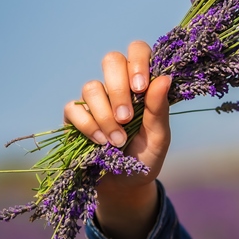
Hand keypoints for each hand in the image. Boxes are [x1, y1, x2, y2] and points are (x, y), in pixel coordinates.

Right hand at [63, 40, 171, 238]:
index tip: (140, 88)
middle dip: (118, 88)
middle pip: (111, 60)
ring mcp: (95, 100)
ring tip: (117, 141)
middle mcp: (117, 86)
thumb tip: (165, 78)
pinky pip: (74, 109)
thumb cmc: (144, 158)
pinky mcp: (75, 116)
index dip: (138, 61)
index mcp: (141, 85)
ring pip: (92, 87)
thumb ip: (159, 109)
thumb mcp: (159, 138)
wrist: (123, 186)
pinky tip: (100, 142)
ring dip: (105, 116)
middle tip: (127, 117)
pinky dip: (88, 126)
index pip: (137, 51)